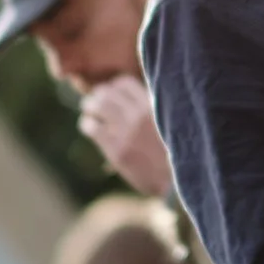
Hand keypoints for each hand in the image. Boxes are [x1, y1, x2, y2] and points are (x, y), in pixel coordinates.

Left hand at [80, 73, 173, 195]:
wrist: (177, 181)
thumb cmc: (173, 152)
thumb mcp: (167, 122)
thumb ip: (151, 109)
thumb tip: (127, 101)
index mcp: (153, 106)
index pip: (124, 83)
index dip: (114, 87)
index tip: (111, 94)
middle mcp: (139, 114)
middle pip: (107, 92)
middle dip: (98, 96)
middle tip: (95, 103)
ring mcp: (128, 130)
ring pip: (97, 106)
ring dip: (89, 107)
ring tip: (90, 113)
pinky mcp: (117, 149)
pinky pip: (92, 127)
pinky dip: (87, 124)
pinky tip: (90, 128)